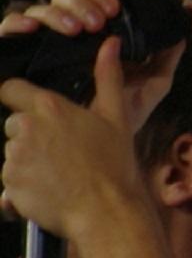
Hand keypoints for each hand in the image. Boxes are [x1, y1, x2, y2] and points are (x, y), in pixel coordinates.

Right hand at [0, 0, 183, 132]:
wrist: (92, 151)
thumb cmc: (118, 116)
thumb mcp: (147, 89)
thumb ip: (164, 62)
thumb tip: (180, 34)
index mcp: (94, 32)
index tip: (114, 10)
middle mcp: (66, 32)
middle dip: (82, 3)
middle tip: (95, 23)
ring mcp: (40, 41)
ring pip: (40, 8)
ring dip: (58, 14)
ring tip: (73, 31)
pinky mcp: (18, 55)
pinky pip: (10, 28)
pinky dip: (18, 23)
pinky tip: (30, 29)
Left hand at [1, 35, 149, 238]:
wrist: (106, 213)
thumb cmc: (114, 166)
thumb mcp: (115, 117)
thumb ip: (107, 77)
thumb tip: (110, 44)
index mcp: (48, 107)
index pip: (11, 88)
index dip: (19, 98)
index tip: (32, 110)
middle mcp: (25, 128)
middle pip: (13, 123)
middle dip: (29, 135)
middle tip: (59, 152)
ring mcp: (14, 157)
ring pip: (12, 153)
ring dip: (27, 161)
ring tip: (57, 174)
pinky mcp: (9, 185)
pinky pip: (9, 181)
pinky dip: (23, 185)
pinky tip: (49, 190)